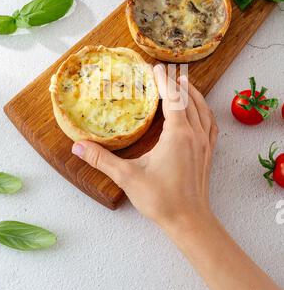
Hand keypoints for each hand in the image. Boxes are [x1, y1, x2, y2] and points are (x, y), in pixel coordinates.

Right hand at [71, 64, 217, 228]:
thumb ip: (101, 159)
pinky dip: (205, 111)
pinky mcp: (208, 153)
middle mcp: (194, 134)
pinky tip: (201, 111)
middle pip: (189, 99)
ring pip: (203, 109)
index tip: (154, 67)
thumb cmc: (162, 200)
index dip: (162, 80)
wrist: (189, 221)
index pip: (172, 97)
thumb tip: (78, 146)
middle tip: (167, 70)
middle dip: (177, 82)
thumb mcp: (127, 177)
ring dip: (193, 93)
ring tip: (184, 83)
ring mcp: (204, 143)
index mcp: (177, 134)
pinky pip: (210, 124)